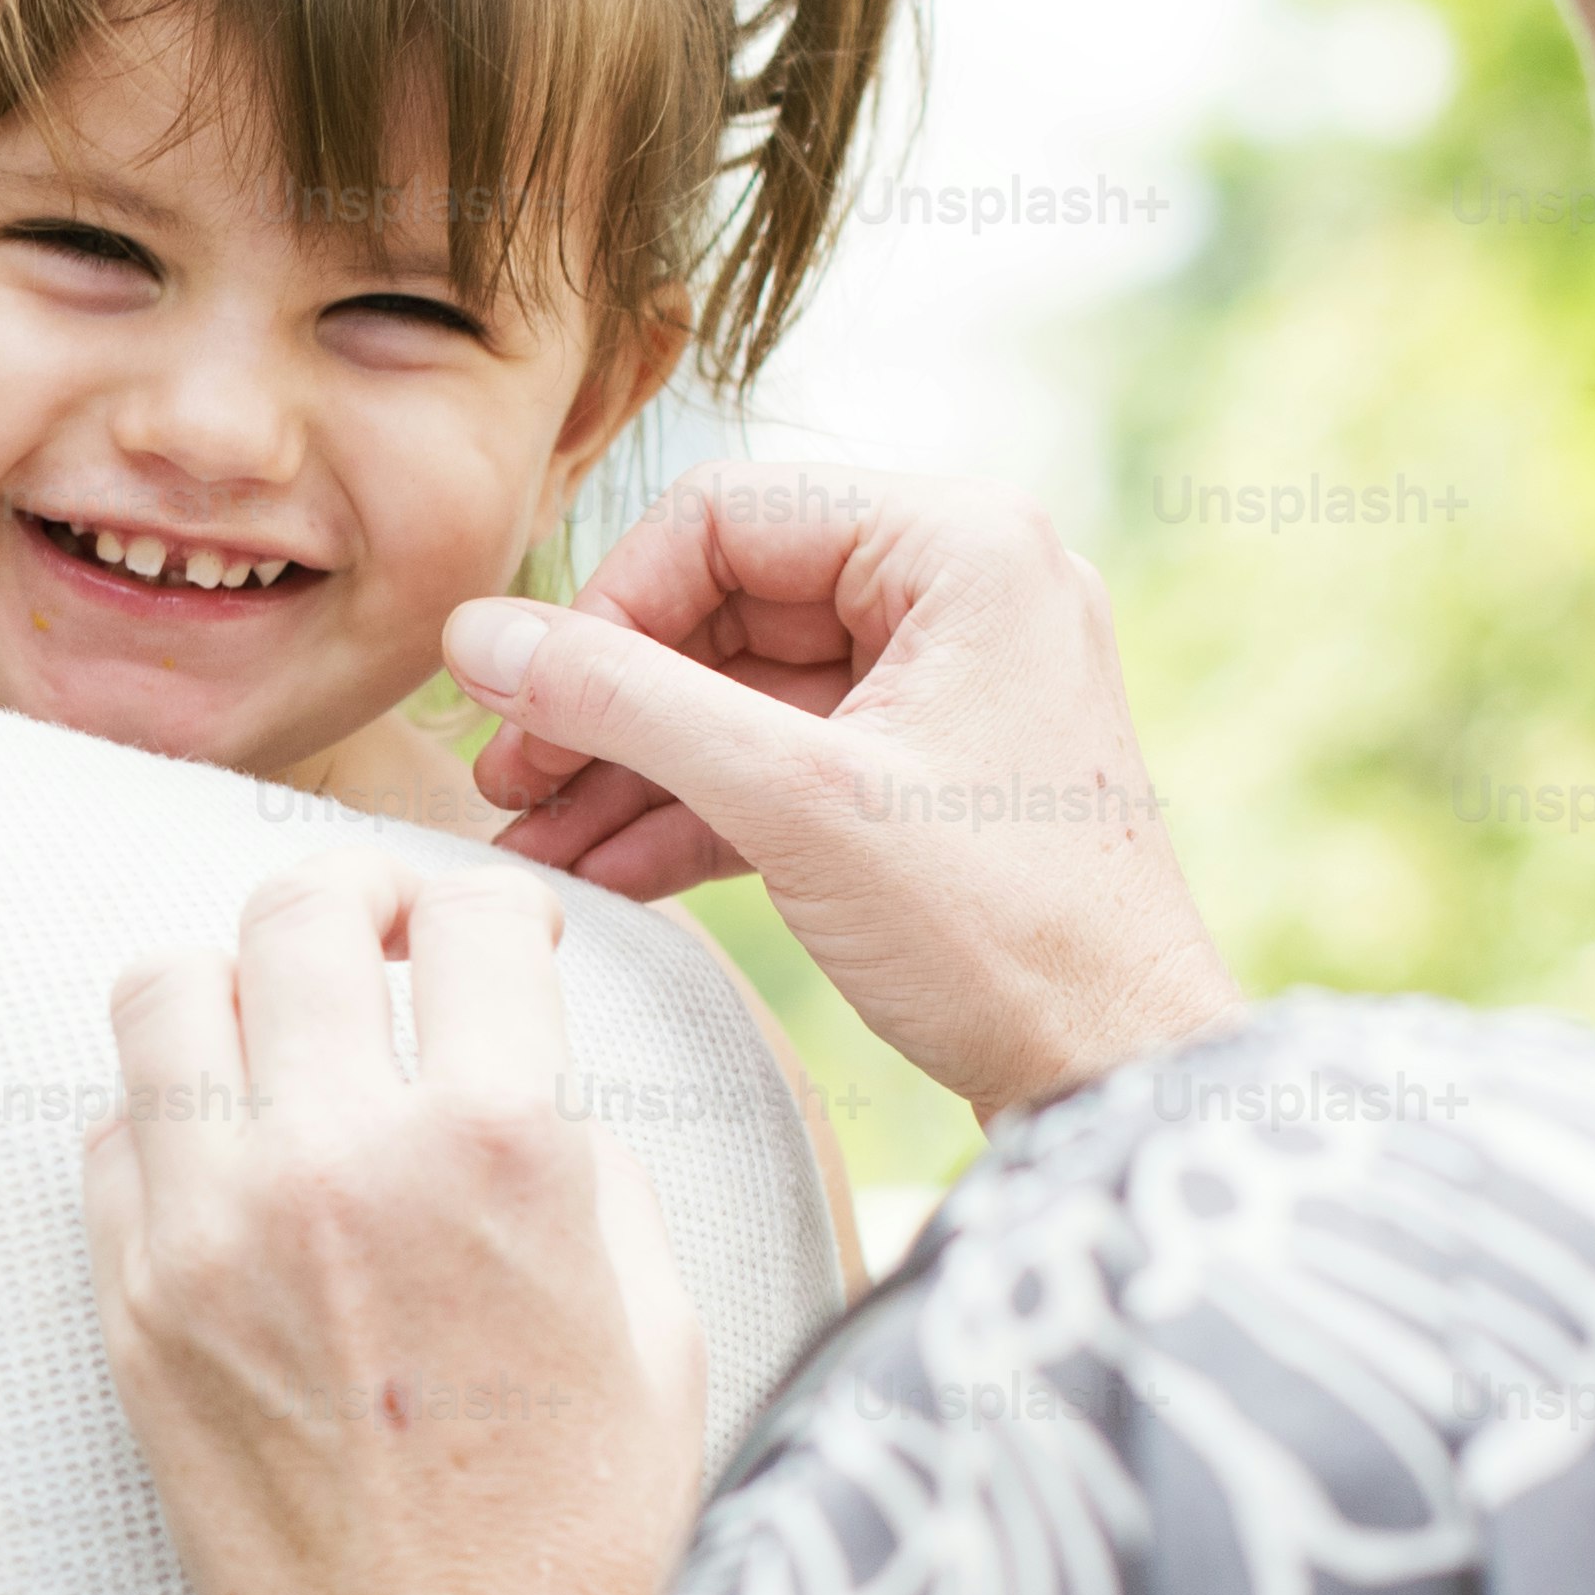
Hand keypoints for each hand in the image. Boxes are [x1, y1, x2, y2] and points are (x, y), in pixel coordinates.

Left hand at [83, 853, 705, 1594]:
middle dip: (357, 894)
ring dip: (235, 982)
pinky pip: (112, 1134)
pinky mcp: (133, 1304)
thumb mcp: (658, 1326)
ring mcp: (212, 1229)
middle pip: (300, 910)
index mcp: (498, 1149)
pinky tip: (234, 1160)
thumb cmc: (579, 1538)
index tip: (504, 941)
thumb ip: (591, 1167)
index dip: (504, 909)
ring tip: (285, 1030)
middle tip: (383, 937)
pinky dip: (170, 1115)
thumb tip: (528, 1080)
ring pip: (164, 990)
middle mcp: (339, 1159)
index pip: (474, 917)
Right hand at [449, 461, 1242, 1125]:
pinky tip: (602, 869)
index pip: (727, 514)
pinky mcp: (933, 773)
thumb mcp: (792, 803)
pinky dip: (697, 810)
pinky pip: (786, 759)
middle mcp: (965, 588)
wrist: (1121, 1080)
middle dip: (611, 703)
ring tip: (531, 841)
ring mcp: (952, 683)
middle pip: (728, 604)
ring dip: (635, 767)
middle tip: (508, 780)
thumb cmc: (1001, 934)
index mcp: (962, 543)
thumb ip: (623, 703)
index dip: (611, 607)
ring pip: (745, 694)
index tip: (531, 701)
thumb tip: (473, 636)